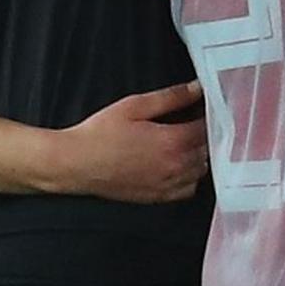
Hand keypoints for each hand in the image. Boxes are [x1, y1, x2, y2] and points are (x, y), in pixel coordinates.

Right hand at [53, 85, 209, 203]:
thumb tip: (196, 88)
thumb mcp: (134, 106)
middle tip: (198, 123)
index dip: (209, 116)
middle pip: (208, 150)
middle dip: (207, 135)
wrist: (75, 163)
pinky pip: (188, 189)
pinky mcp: (158, 197)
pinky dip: (191, 177)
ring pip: (202, 170)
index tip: (206, 109)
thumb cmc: (99, 134)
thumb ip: (170, 97)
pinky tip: (181, 165)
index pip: (207, 128)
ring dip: (201, 156)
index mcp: (172, 141)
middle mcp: (175, 166)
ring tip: (189, 142)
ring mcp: (168, 184)